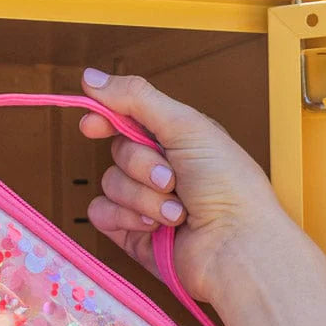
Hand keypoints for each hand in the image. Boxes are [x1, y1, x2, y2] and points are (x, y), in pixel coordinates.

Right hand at [79, 68, 283, 305]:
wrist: (236, 247)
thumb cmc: (229, 187)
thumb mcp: (187, 127)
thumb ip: (136, 99)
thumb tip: (90, 78)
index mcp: (179, 141)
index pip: (129, 120)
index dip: (107, 119)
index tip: (93, 124)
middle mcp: (162, 171)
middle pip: (119, 152)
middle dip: (142, 165)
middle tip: (172, 179)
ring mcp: (144, 204)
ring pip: (110, 184)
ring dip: (142, 197)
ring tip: (177, 212)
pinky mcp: (132, 234)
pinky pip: (101, 214)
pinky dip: (126, 218)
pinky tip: (154, 228)